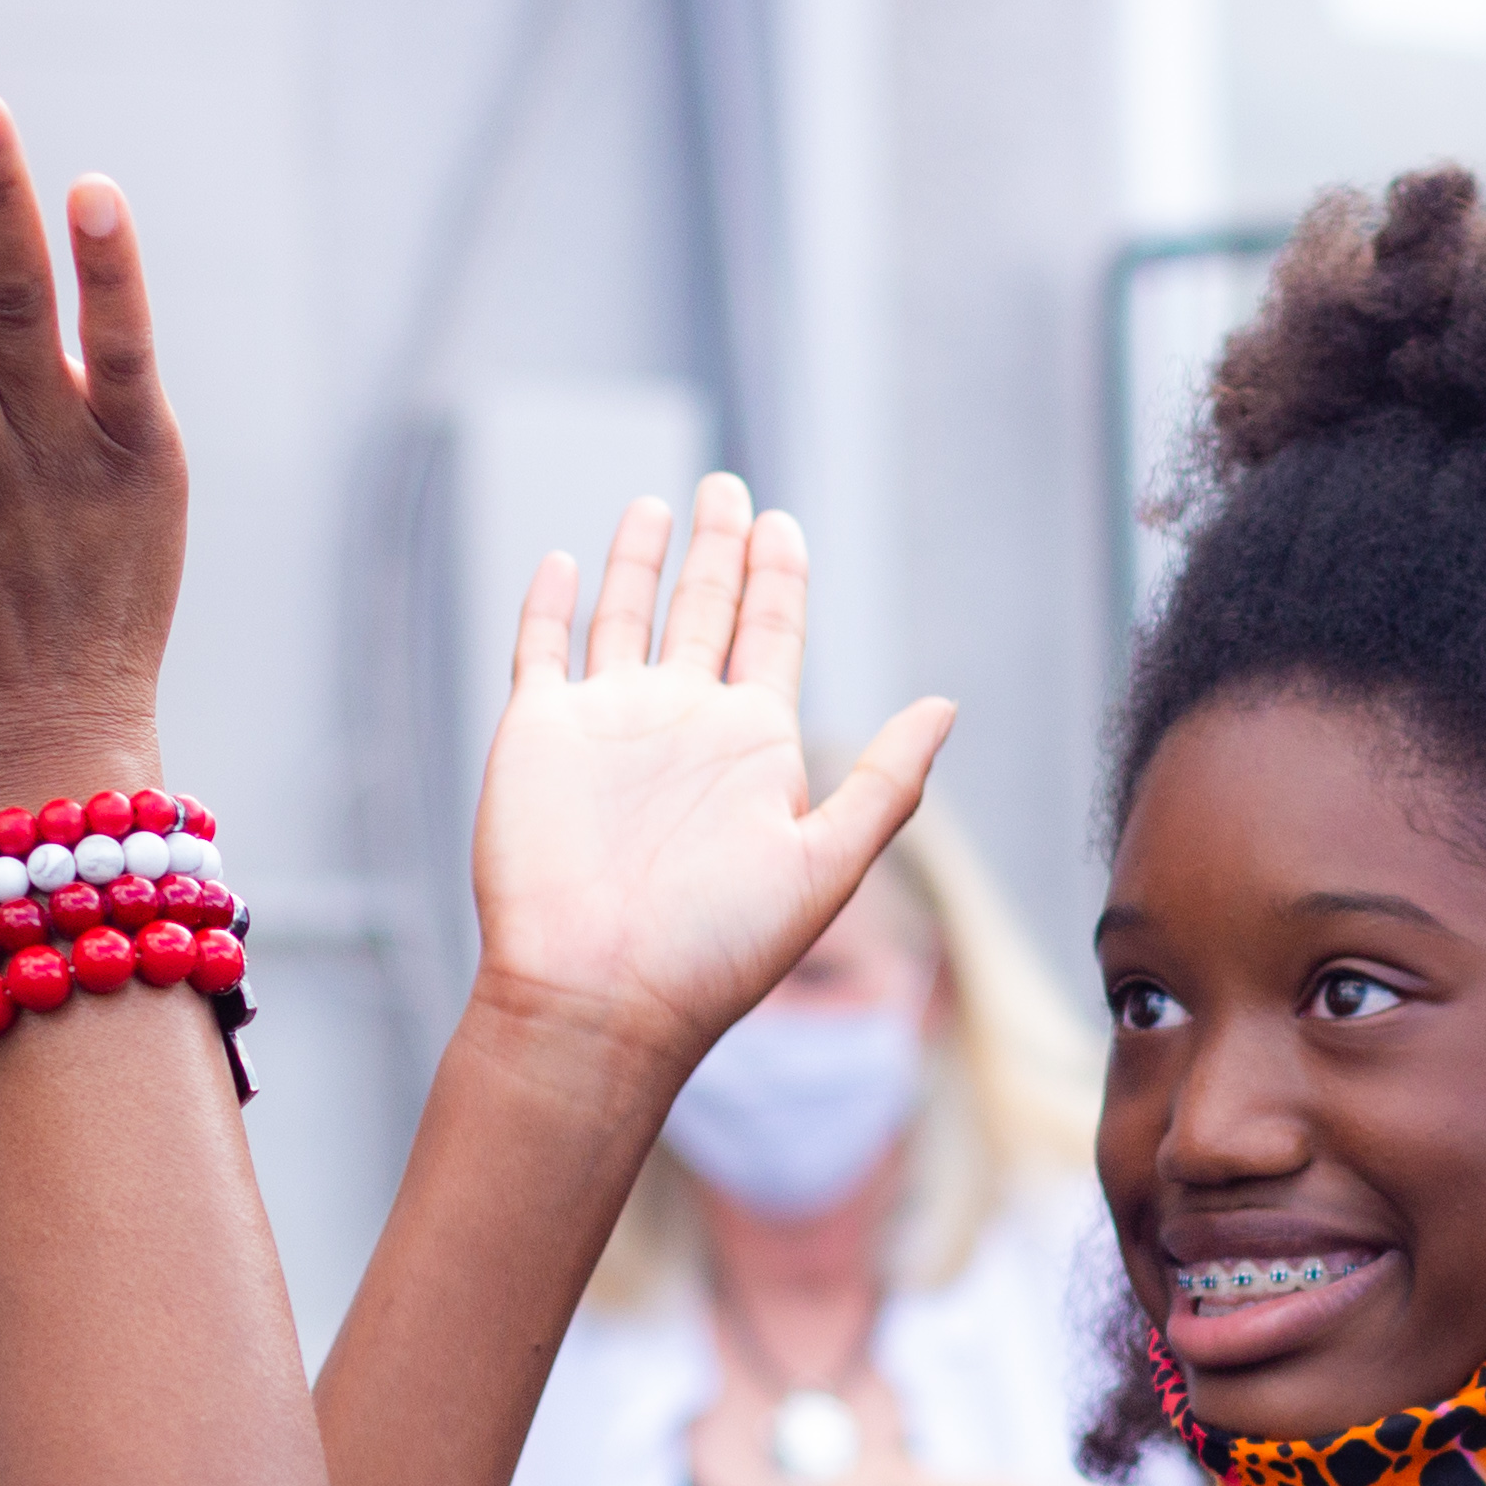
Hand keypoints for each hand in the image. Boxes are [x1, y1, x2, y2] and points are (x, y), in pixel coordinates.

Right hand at [468, 478, 956, 1075]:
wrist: (599, 996)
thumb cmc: (715, 949)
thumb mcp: (824, 863)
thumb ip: (885, 782)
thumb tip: (948, 704)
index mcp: (753, 746)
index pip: (773, 636)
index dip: (781, 578)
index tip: (785, 523)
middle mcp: (684, 726)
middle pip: (707, 612)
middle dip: (720, 549)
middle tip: (730, 489)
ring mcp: (609, 726)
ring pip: (627, 619)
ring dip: (643, 563)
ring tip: (658, 505)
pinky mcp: (538, 732)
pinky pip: (543, 650)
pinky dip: (553, 604)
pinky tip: (567, 560)